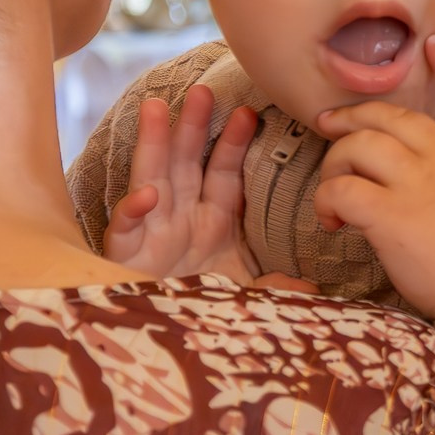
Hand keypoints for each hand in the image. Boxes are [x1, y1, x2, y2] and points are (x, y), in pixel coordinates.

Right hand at [104, 86, 315, 291]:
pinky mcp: (124, 256)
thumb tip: (310, 289)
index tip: (249, 113)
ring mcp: (151, 233)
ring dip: (154, 144)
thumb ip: (274, 288)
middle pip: (186, 163)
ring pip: (151, 179)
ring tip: (157, 109)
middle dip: (193, 126)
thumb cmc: (202, 310)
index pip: (224, 173)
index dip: (233, 143)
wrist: (163, 343)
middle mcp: (180, 218)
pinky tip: (146, 195)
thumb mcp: (243, 295)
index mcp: (212, 221)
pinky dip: (134, 211)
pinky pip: (127, 229)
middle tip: (203, 90)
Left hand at [314, 35, 434, 325]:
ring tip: (331, 192)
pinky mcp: (391, 213)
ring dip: (334, 164)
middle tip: (328, 123)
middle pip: (387, 116)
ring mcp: (416, 182)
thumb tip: (425, 184)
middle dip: (351, 115)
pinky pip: (342, 189)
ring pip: (357, 146)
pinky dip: (328, 201)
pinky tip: (332, 221)